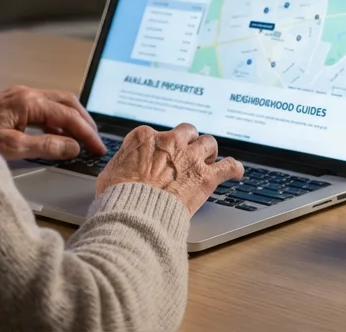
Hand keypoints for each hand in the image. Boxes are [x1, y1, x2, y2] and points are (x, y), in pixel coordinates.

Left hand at [0, 85, 106, 160]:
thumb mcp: (11, 148)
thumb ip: (45, 147)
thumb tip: (72, 147)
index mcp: (27, 101)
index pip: (67, 115)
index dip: (86, 132)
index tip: (98, 147)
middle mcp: (25, 93)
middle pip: (67, 102)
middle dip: (84, 121)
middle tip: (96, 141)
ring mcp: (18, 96)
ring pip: (56, 103)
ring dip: (72, 120)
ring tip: (82, 139)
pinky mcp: (13, 104)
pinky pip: (43, 109)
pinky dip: (56, 122)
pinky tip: (59, 137)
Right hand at [96, 123, 243, 215]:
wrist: (134, 213)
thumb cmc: (118, 197)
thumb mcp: (109, 174)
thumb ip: (121, 165)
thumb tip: (120, 170)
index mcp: (145, 137)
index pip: (159, 134)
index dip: (163, 146)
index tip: (164, 156)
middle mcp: (170, 141)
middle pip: (187, 132)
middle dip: (189, 142)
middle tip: (188, 154)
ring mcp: (190, 157)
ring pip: (209, 143)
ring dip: (210, 151)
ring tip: (210, 160)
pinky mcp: (205, 176)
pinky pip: (229, 165)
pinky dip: (235, 168)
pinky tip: (236, 172)